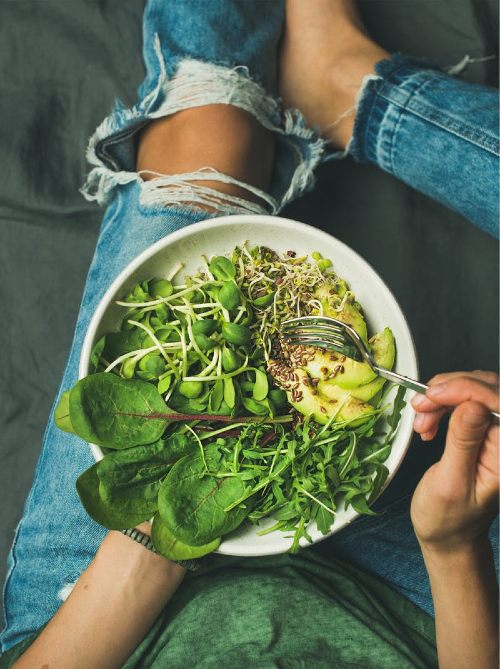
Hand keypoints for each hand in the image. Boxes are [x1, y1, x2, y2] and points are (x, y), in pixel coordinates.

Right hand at [410, 371, 498, 552]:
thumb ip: (463, 442)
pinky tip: (429, 422)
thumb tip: (473, 405)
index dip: (465, 390)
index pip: (496, 402)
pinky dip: (441, 404)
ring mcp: (494, 433)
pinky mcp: (481, 429)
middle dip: (450, 390)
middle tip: (421, 406)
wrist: (447, 533)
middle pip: (487, 388)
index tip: (433, 396)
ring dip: (441, 397)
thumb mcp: (451, 482)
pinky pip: (464, 400)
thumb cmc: (449, 518)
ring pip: (473, 389)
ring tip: (422, 421)